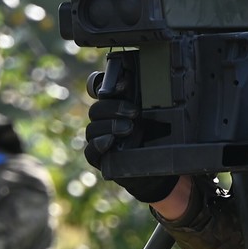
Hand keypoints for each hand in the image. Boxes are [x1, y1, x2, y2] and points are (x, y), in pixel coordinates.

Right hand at [84, 71, 176, 204]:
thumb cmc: (154, 140)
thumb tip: (140, 80)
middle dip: (114, 108)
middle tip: (135, 112)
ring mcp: (99, 140)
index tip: (125, 85)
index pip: (104, 93)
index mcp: (114, 108)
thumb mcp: (154, 118)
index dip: (111, 87)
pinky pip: (90, 151)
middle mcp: (103, 123)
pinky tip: (110, 141)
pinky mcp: (98, 159)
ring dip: (110, 126)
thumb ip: (145, 100)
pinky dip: (99, 144)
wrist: (157, 168)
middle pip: (96, 110)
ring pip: (92, 128)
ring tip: (129, 128)